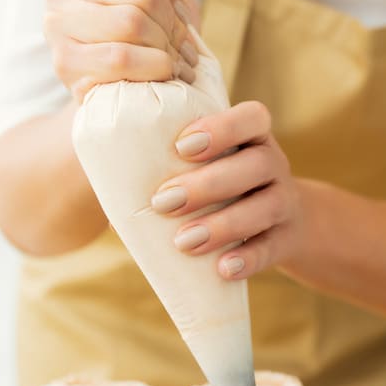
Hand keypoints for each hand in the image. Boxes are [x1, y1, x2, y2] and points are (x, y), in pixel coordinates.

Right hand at [44, 0, 200, 101]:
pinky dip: (153, 68)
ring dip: (165, 48)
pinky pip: (122, 57)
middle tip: (176, 38)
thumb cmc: (148, 26)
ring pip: (132, 24)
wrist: (136, 85)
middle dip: (171, 22)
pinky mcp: (65, 64)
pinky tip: (159, 73)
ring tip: (170, 57)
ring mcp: (57, 24)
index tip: (168, 0)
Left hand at [149, 102, 306, 279]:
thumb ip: (167, 155)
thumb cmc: (223, 187)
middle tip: (163, 203)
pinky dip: (249, 258)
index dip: (222, 128)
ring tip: (184, 243)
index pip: (252, 117)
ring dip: (223, 225)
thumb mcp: (208, 163)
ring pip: (265, 207)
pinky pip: (272, 247)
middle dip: (208, 184)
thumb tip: (98, 146)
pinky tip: (223, 268)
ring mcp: (285, 202)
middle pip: (256, 163)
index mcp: (252, 136)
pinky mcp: (287, 239)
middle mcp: (274, 164)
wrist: (283, 225)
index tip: (181, 146)